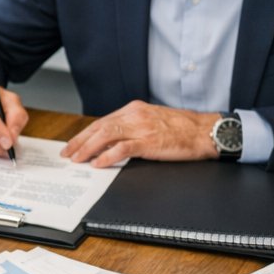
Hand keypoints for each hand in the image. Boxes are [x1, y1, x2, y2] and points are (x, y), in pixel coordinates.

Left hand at [62, 102, 218, 166]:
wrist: (205, 131)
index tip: (74, 144)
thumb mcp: (153, 122)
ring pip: (106, 135)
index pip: (103, 121)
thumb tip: (112, 143)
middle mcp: (135, 115)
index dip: (86, 134)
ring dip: (88, 148)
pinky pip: (123, 148)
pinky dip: (108, 156)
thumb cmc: (183, 129)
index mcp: (134, 110)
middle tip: (68, 153)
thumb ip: (133, 128)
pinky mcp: (149, 141)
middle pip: (99, 127)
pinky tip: (98, 163)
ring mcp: (142, 127)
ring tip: (78, 159)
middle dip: (80, 141)